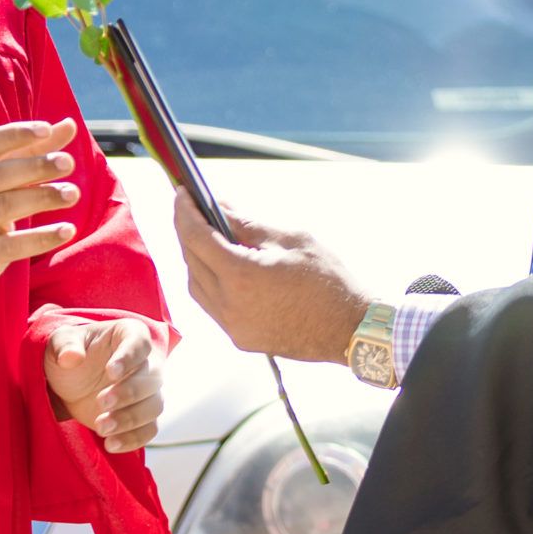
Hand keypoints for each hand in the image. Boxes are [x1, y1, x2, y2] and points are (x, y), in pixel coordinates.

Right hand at [0, 120, 80, 303]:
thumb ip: (33, 150)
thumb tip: (69, 124)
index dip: (15, 134)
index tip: (45, 128)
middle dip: (35, 166)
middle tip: (68, 162)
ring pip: (6, 206)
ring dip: (42, 197)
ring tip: (72, 194)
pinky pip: (13, 245)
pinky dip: (41, 238)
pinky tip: (67, 230)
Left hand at [45, 318, 167, 452]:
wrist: (66, 383)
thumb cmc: (67, 354)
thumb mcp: (58, 343)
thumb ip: (65, 346)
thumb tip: (71, 357)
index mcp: (129, 335)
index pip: (139, 343)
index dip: (129, 358)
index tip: (111, 372)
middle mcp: (145, 362)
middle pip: (152, 378)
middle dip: (128, 392)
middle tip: (101, 402)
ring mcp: (146, 392)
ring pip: (154, 406)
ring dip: (130, 419)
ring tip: (101, 427)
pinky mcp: (141, 417)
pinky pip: (149, 430)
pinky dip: (133, 439)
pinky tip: (110, 444)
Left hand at [171, 192, 369, 365]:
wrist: (351, 329)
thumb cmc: (328, 280)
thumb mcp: (290, 239)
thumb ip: (248, 225)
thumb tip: (219, 208)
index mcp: (241, 275)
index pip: (196, 237)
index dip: (185, 212)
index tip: (182, 194)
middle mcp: (229, 305)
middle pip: (191, 261)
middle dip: (187, 232)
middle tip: (191, 210)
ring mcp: (233, 326)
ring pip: (196, 286)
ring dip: (195, 259)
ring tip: (204, 236)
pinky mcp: (240, 339)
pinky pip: (211, 306)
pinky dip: (208, 283)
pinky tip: (219, 268)